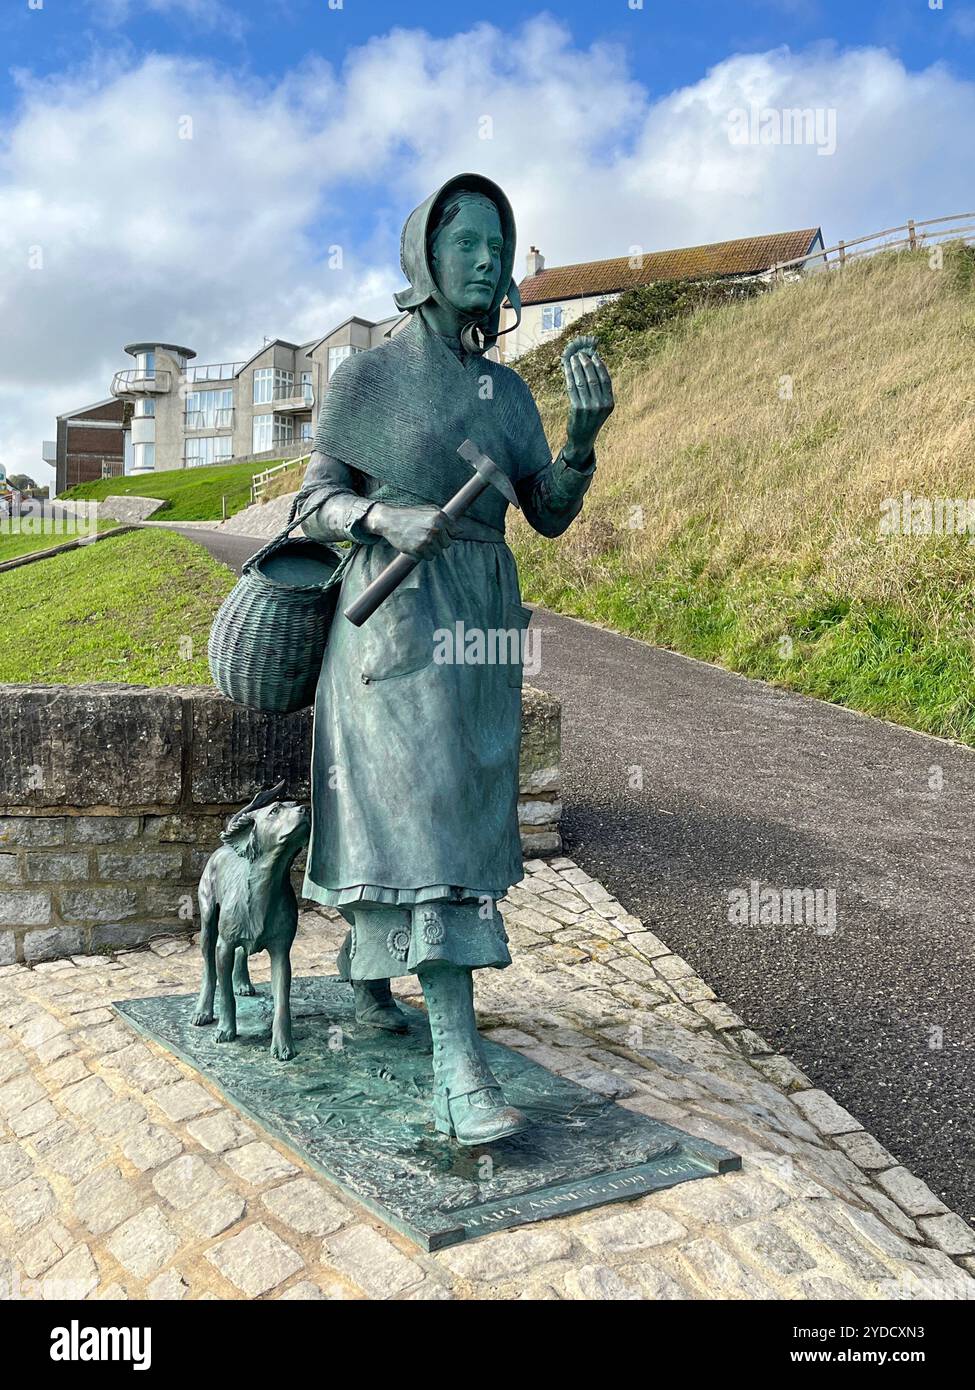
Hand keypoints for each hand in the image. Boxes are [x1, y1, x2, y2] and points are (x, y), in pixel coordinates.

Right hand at [364, 503, 458, 558]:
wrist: (390, 520)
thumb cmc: (411, 515)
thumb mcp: (430, 510)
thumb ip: (446, 520)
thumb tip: (461, 531)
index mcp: (440, 517)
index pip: (454, 533)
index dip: (446, 534)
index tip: (437, 532)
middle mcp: (435, 529)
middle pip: (446, 545)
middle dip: (438, 542)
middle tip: (425, 536)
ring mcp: (427, 540)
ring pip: (437, 553)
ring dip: (429, 549)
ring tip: (419, 539)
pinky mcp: (418, 550)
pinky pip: (427, 558)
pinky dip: (421, 554)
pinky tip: (414, 545)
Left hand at [561, 335, 613, 465]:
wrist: (583, 439)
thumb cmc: (591, 419)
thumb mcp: (601, 407)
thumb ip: (600, 390)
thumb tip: (594, 365)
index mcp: (610, 403)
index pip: (606, 379)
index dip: (599, 365)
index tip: (593, 355)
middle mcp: (601, 405)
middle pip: (593, 378)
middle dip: (586, 363)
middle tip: (580, 354)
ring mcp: (589, 407)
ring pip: (582, 381)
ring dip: (576, 367)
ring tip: (573, 358)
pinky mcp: (577, 409)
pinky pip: (572, 388)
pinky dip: (569, 376)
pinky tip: (567, 369)